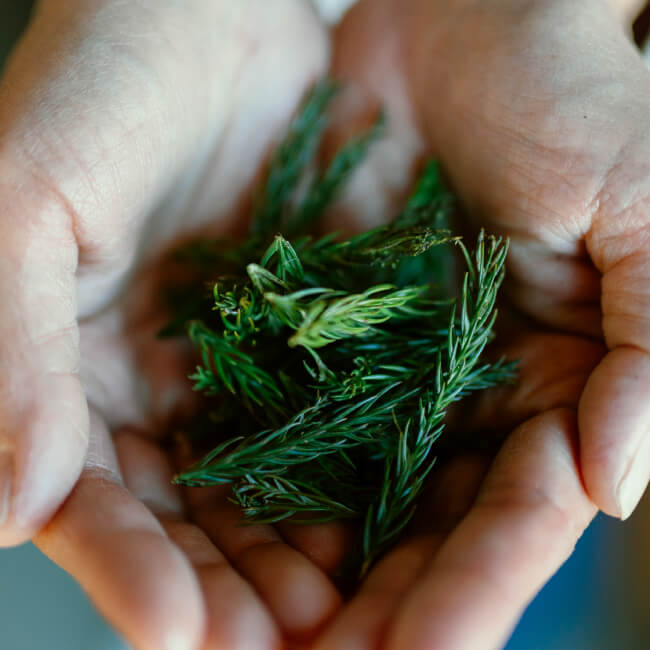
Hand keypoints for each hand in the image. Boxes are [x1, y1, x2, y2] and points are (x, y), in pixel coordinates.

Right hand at [0, 1, 347, 647]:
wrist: (209, 17)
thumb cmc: (101, 87)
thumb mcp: (27, 203)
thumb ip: (11, 353)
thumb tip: (7, 507)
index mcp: (73, 369)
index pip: (92, 497)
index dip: (127, 567)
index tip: (176, 632)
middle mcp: (160, 382)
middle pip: (187, 511)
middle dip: (225, 585)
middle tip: (277, 646)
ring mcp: (242, 359)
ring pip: (267, 482)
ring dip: (293, 550)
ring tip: (332, 611)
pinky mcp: (315, 326)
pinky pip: (336, 413)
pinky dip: (352, 471)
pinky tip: (377, 520)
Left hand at [312, 0, 649, 647]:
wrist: (467, 18)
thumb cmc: (573, 95)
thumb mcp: (641, 210)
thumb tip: (616, 483)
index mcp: (557, 379)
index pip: (518, 513)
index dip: (476, 588)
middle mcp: (465, 387)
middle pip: (426, 523)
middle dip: (385, 603)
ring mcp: (387, 360)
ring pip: (351, 485)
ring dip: (312, 562)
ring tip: (261, 631)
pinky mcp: (322, 319)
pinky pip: (289, 404)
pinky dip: (263, 470)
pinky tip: (224, 526)